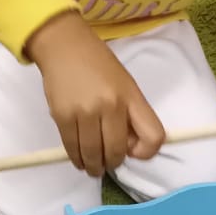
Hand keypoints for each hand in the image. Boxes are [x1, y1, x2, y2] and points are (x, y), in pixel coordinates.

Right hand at [26, 11, 164, 176]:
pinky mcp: (63, 116)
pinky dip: (77, 159)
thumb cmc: (98, 64)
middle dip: (112, 163)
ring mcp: (86, 112)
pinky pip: (72, 147)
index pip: (152, 136)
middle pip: (117, 151)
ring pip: (93, 154)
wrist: (64, 46)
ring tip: (93, 168)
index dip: (146, 152)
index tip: (133, 151)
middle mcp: (111, 105)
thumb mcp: (125, 84)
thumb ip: (130, 114)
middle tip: (107, 163)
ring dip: (94, 166)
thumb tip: (128, 148)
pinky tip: (79, 160)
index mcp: (132, 96)